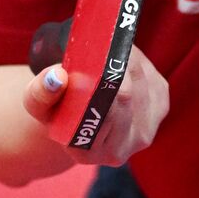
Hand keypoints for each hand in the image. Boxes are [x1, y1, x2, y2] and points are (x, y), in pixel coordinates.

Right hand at [22, 44, 169, 166]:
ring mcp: (146, 132)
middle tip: (102, 45)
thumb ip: (40, 93)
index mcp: (87, 152)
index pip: (104, 112)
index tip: (93, 58)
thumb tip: (56, 77)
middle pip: (127, 96)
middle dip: (115, 64)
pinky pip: (153, 78)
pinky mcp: (160, 109)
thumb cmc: (57, 108)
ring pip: (142, 82)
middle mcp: (120, 150)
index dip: (101, 80)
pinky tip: (122, 62)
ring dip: (127, 60)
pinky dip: (139, 63)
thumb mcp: (38, 104)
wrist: (81, 117)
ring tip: (108, 51)